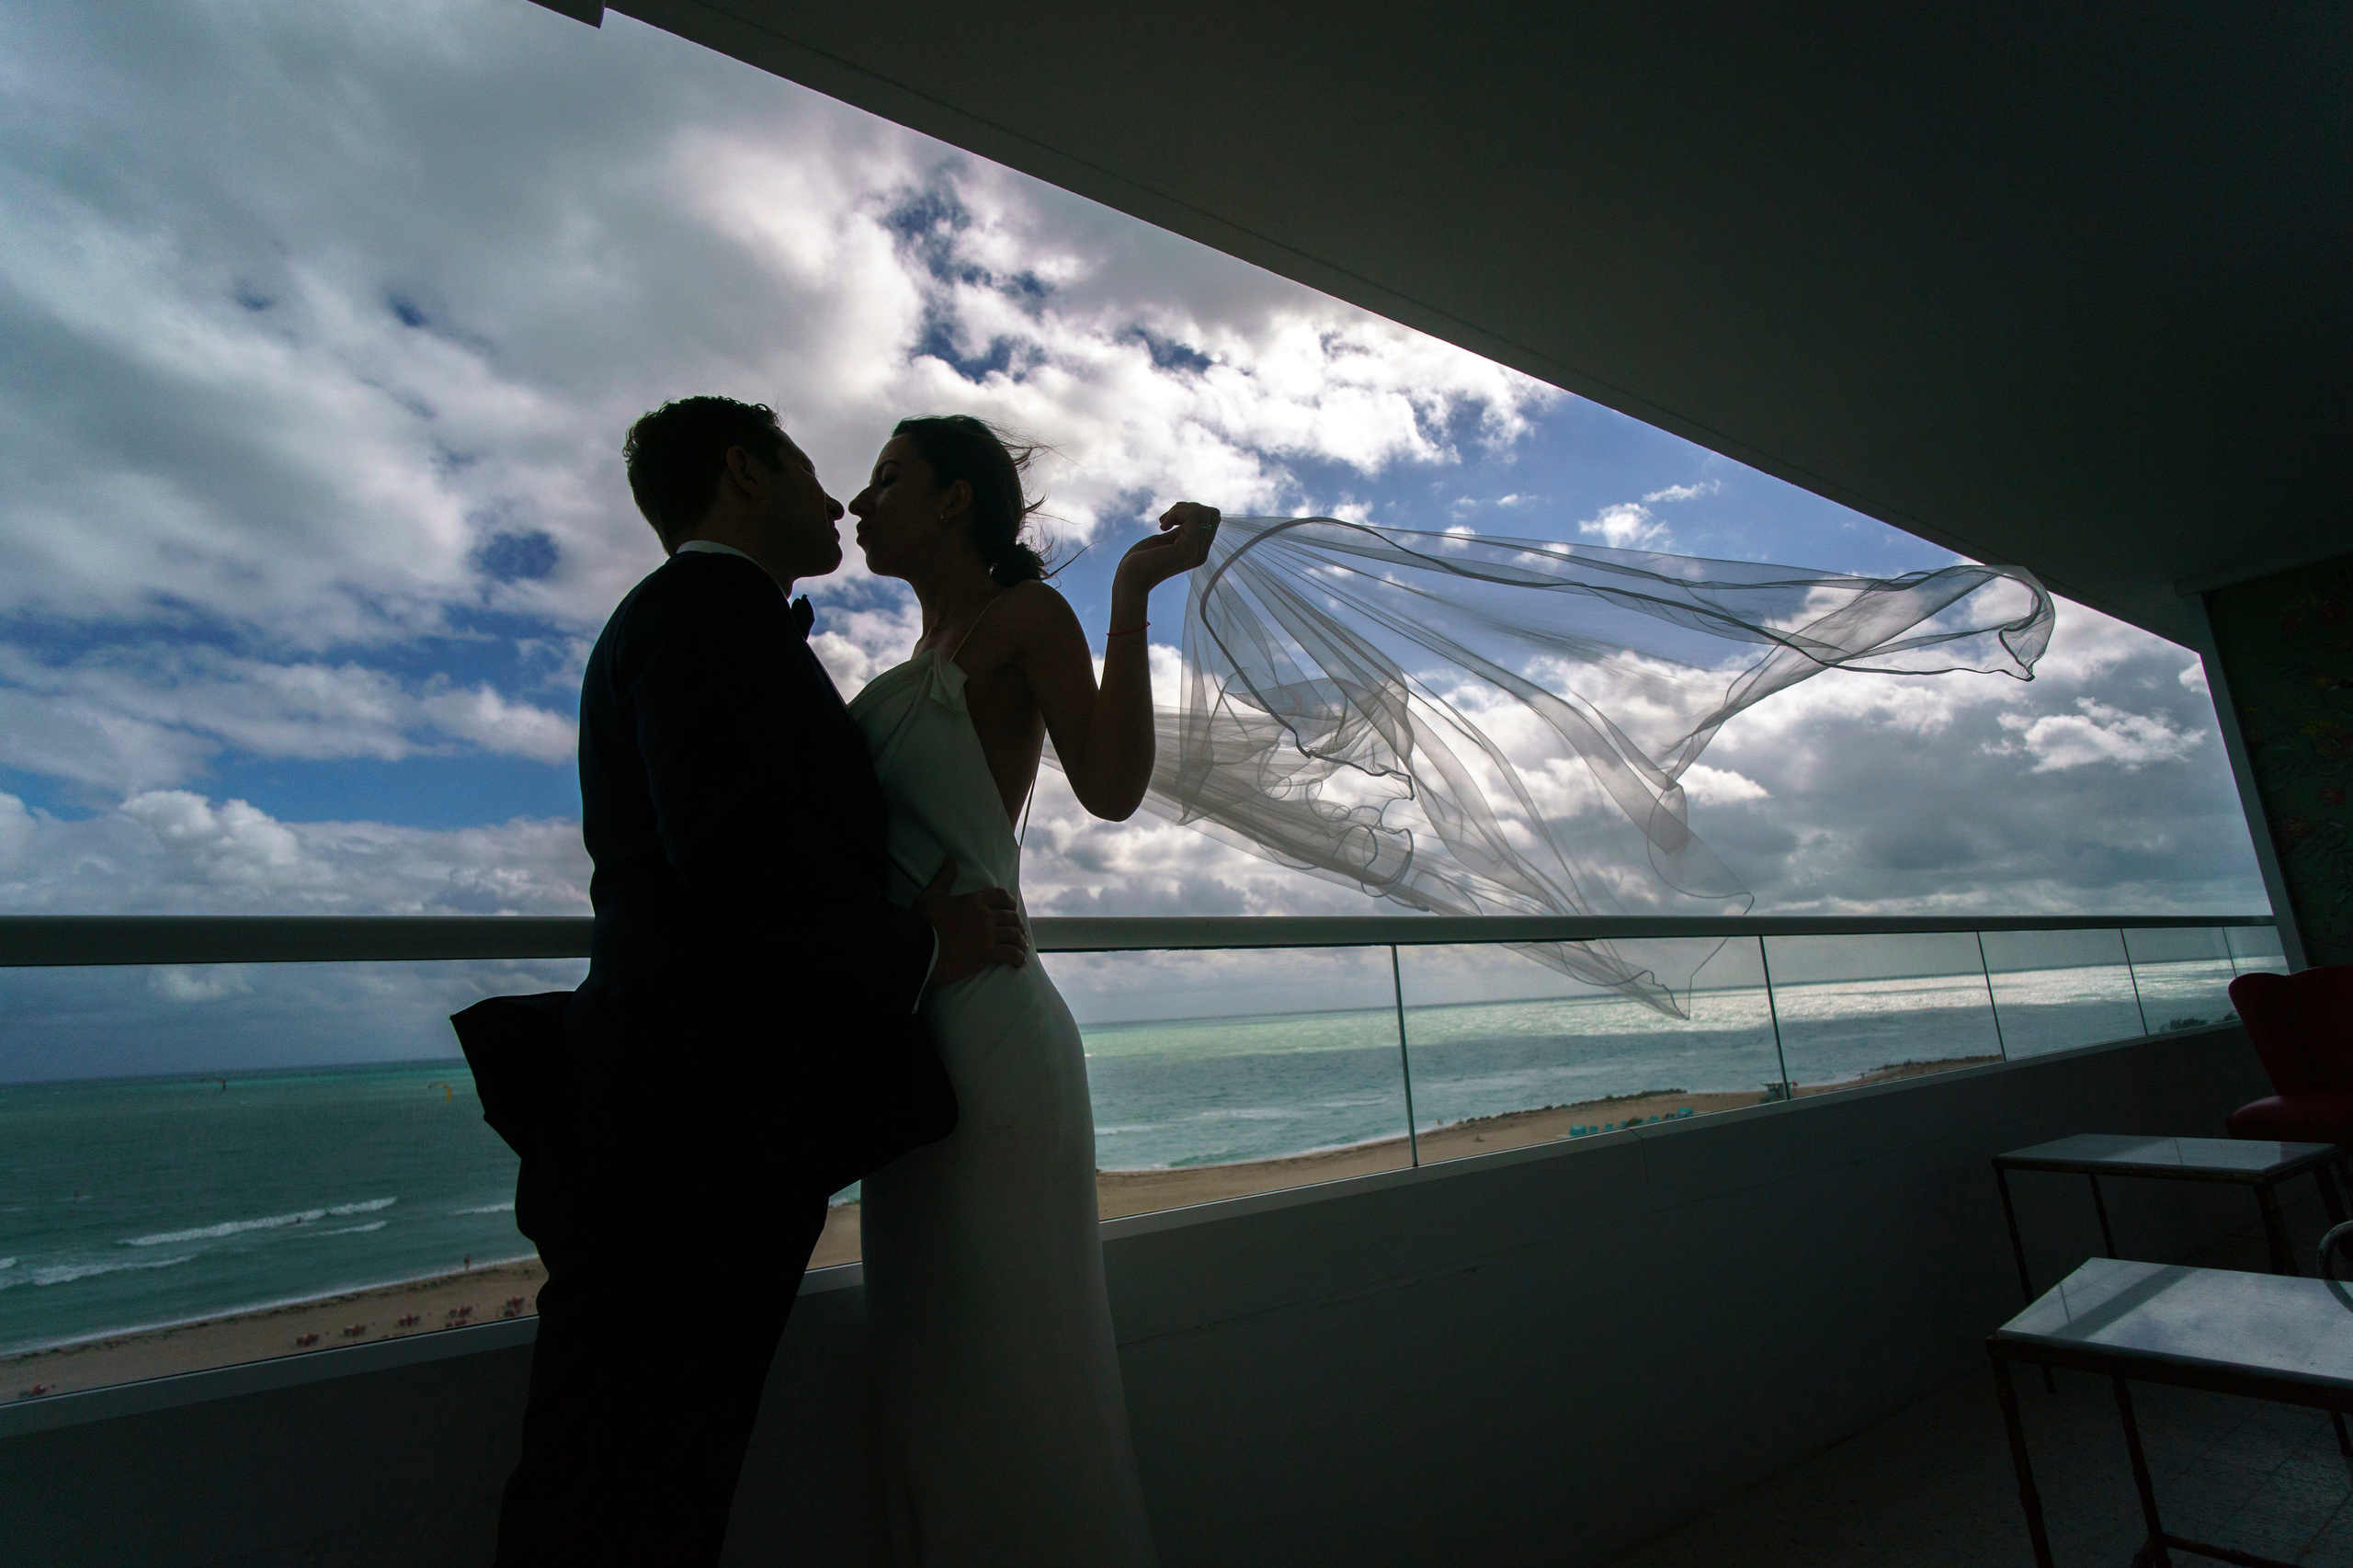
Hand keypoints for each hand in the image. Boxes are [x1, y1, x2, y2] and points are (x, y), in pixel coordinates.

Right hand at [913, 857, 1028, 984]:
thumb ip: (943, 878)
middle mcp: (984, 916)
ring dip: (1020, 942)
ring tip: (1021, 949)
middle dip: (1017, 925)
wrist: (918, 948)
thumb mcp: (930, 896)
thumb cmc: (922, 923)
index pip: (1001, 896)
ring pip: (1014, 935)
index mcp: (973, 900)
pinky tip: (1019, 962)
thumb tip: (950, 860)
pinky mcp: (986, 954)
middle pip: (1011, 917)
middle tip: (1018, 933)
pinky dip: (1018, 957)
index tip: (1013, 909)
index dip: (1010, 902)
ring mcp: (986, 935)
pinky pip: (1010, 953)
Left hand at [1112, 502, 1219, 596]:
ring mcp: (1197, 552)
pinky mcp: (1188, 549)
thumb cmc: (1142, 558)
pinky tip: (1162, 526)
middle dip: (1187, 507)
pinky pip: (1194, 516)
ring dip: (1179, 509)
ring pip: (1203, 512)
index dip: (1192, 510)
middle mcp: (1202, 553)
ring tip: (1163, 523)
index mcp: (1199, 551)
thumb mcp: (1168, 539)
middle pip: (1212, 513)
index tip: (1171, 519)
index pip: (1213, 519)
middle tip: (1166, 519)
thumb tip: (1194, 509)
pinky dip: (1175, 513)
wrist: (1130, 578)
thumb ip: (1182, 529)